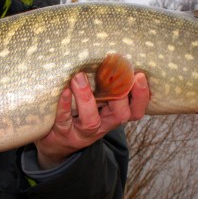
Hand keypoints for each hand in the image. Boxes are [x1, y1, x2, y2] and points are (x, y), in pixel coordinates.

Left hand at [34, 72, 148, 168]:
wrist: (57, 143)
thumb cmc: (80, 114)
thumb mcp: (98, 103)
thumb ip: (107, 86)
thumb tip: (115, 56)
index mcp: (113, 116)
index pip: (136, 111)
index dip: (141, 96)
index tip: (140, 75)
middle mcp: (102, 126)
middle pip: (119, 116)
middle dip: (119, 95)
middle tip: (115, 71)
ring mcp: (82, 132)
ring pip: (90, 121)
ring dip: (86, 98)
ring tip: (79, 77)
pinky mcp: (63, 133)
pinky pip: (64, 121)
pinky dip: (64, 106)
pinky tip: (64, 91)